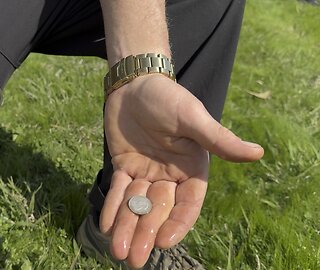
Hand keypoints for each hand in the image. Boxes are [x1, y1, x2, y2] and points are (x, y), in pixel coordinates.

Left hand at [100, 74, 263, 267]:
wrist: (135, 83)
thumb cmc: (168, 98)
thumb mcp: (193, 118)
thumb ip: (218, 139)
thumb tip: (257, 154)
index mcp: (191, 168)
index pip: (188, 204)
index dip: (177, 223)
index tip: (163, 242)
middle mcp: (169, 175)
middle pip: (158, 210)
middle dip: (145, 233)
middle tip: (133, 259)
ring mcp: (146, 172)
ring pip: (136, 204)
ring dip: (126, 227)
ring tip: (116, 251)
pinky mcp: (124, 166)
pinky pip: (119, 190)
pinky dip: (113, 207)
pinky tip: (106, 226)